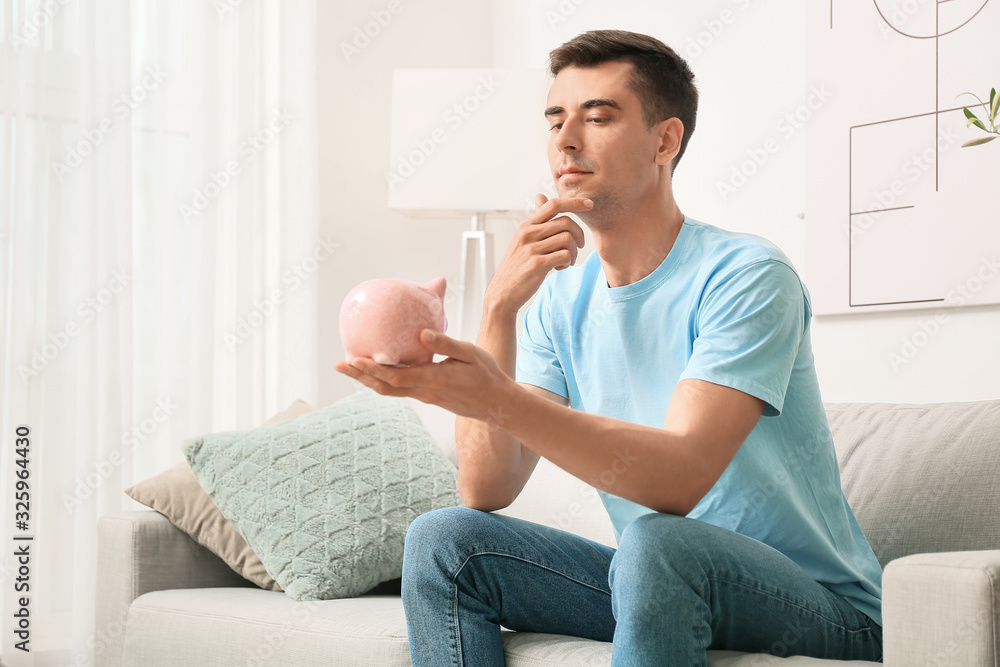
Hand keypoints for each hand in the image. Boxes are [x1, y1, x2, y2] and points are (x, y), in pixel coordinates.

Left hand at [334, 329, 516, 423]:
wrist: (496, 404)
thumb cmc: (486, 375)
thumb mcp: (470, 354)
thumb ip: (446, 344)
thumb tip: (421, 334)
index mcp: (433, 379)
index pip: (395, 376)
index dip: (372, 369)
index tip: (353, 359)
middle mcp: (424, 391)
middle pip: (384, 387)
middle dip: (360, 376)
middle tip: (339, 365)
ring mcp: (424, 396)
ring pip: (389, 390)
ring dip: (368, 380)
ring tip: (350, 366)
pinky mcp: (427, 396)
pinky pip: (399, 389)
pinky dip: (383, 380)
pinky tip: (378, 369)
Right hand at [485, 194, 590, 312]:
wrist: (502, 293)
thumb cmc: (516, 266)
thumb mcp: (522, 239)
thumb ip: (536, 220)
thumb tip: (541, 195)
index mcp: (526, 225)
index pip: (553, 204)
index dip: (574, 202)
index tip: (589, 204)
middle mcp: (528, 234)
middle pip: (566, 222)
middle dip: (579, 234)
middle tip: (578, 246)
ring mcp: (531, 249)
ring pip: (568, 239)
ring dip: (574, 252)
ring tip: (567, 261)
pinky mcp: (537, 264)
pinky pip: (565, 255)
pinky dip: (568, 262)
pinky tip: (559, 268)